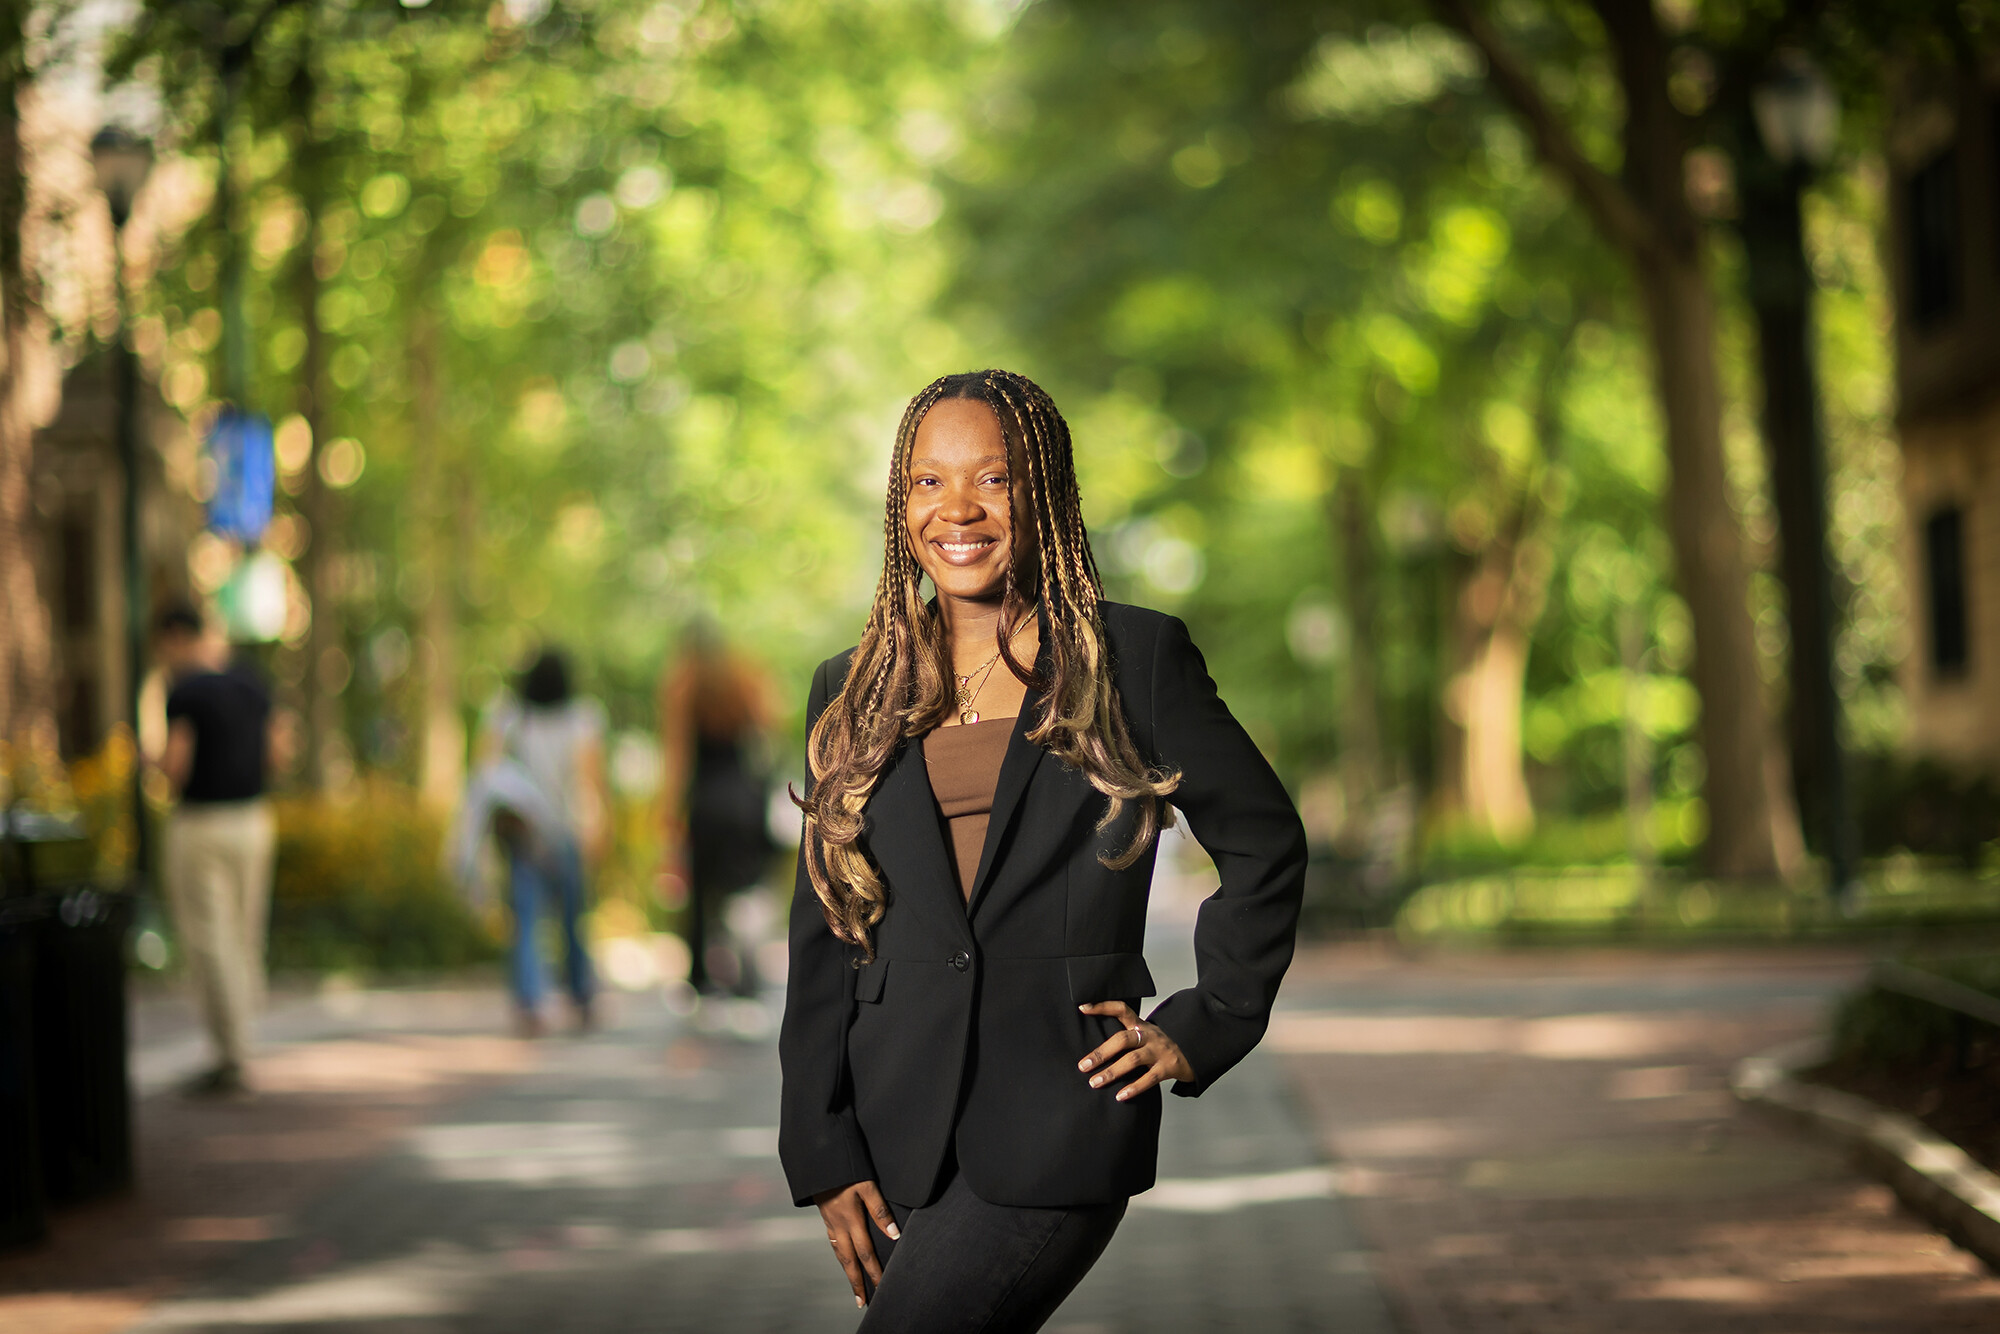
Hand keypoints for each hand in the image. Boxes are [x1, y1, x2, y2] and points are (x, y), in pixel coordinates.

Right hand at [811, 1179, 899, 1308]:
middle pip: (849, 1260)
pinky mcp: (826, 1215)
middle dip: (857, 1282)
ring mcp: (830, 1221)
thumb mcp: (866, 1184)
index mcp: (851, 1219)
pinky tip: (843, 1257)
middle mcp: (839, 1225)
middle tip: (863, 1301)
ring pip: (840, 1253)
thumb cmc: (844, 1166)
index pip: (865, 1253)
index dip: (874, 1272)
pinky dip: (840, 1255)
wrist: (817, 1157)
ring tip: (854, 1285)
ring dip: (848, 1271)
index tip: (881, 1287)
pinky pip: (833, 1242)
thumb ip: (879, 1209)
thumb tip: (893, 1232)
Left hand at [1076, 1001, 1193, 1099]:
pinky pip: (1149, 1079)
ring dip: (1112, 1072)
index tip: (1083, 1007)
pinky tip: (1120, 1096)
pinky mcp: (1168, 1067)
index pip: (1121, 1010)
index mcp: (1141, 1025)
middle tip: (1083, 1066)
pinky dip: (1134, 1088)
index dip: (1103, 1006)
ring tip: (1095, 1083)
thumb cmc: (1160, 1046)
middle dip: (1101, 1053)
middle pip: (1123, 1039)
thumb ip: (1125, 1038)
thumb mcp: (1145, 1035)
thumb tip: (1094, 1050)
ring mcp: (1160, 1051)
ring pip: (1133, 1060)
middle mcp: (1149, 1035)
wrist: (1195, 1051)